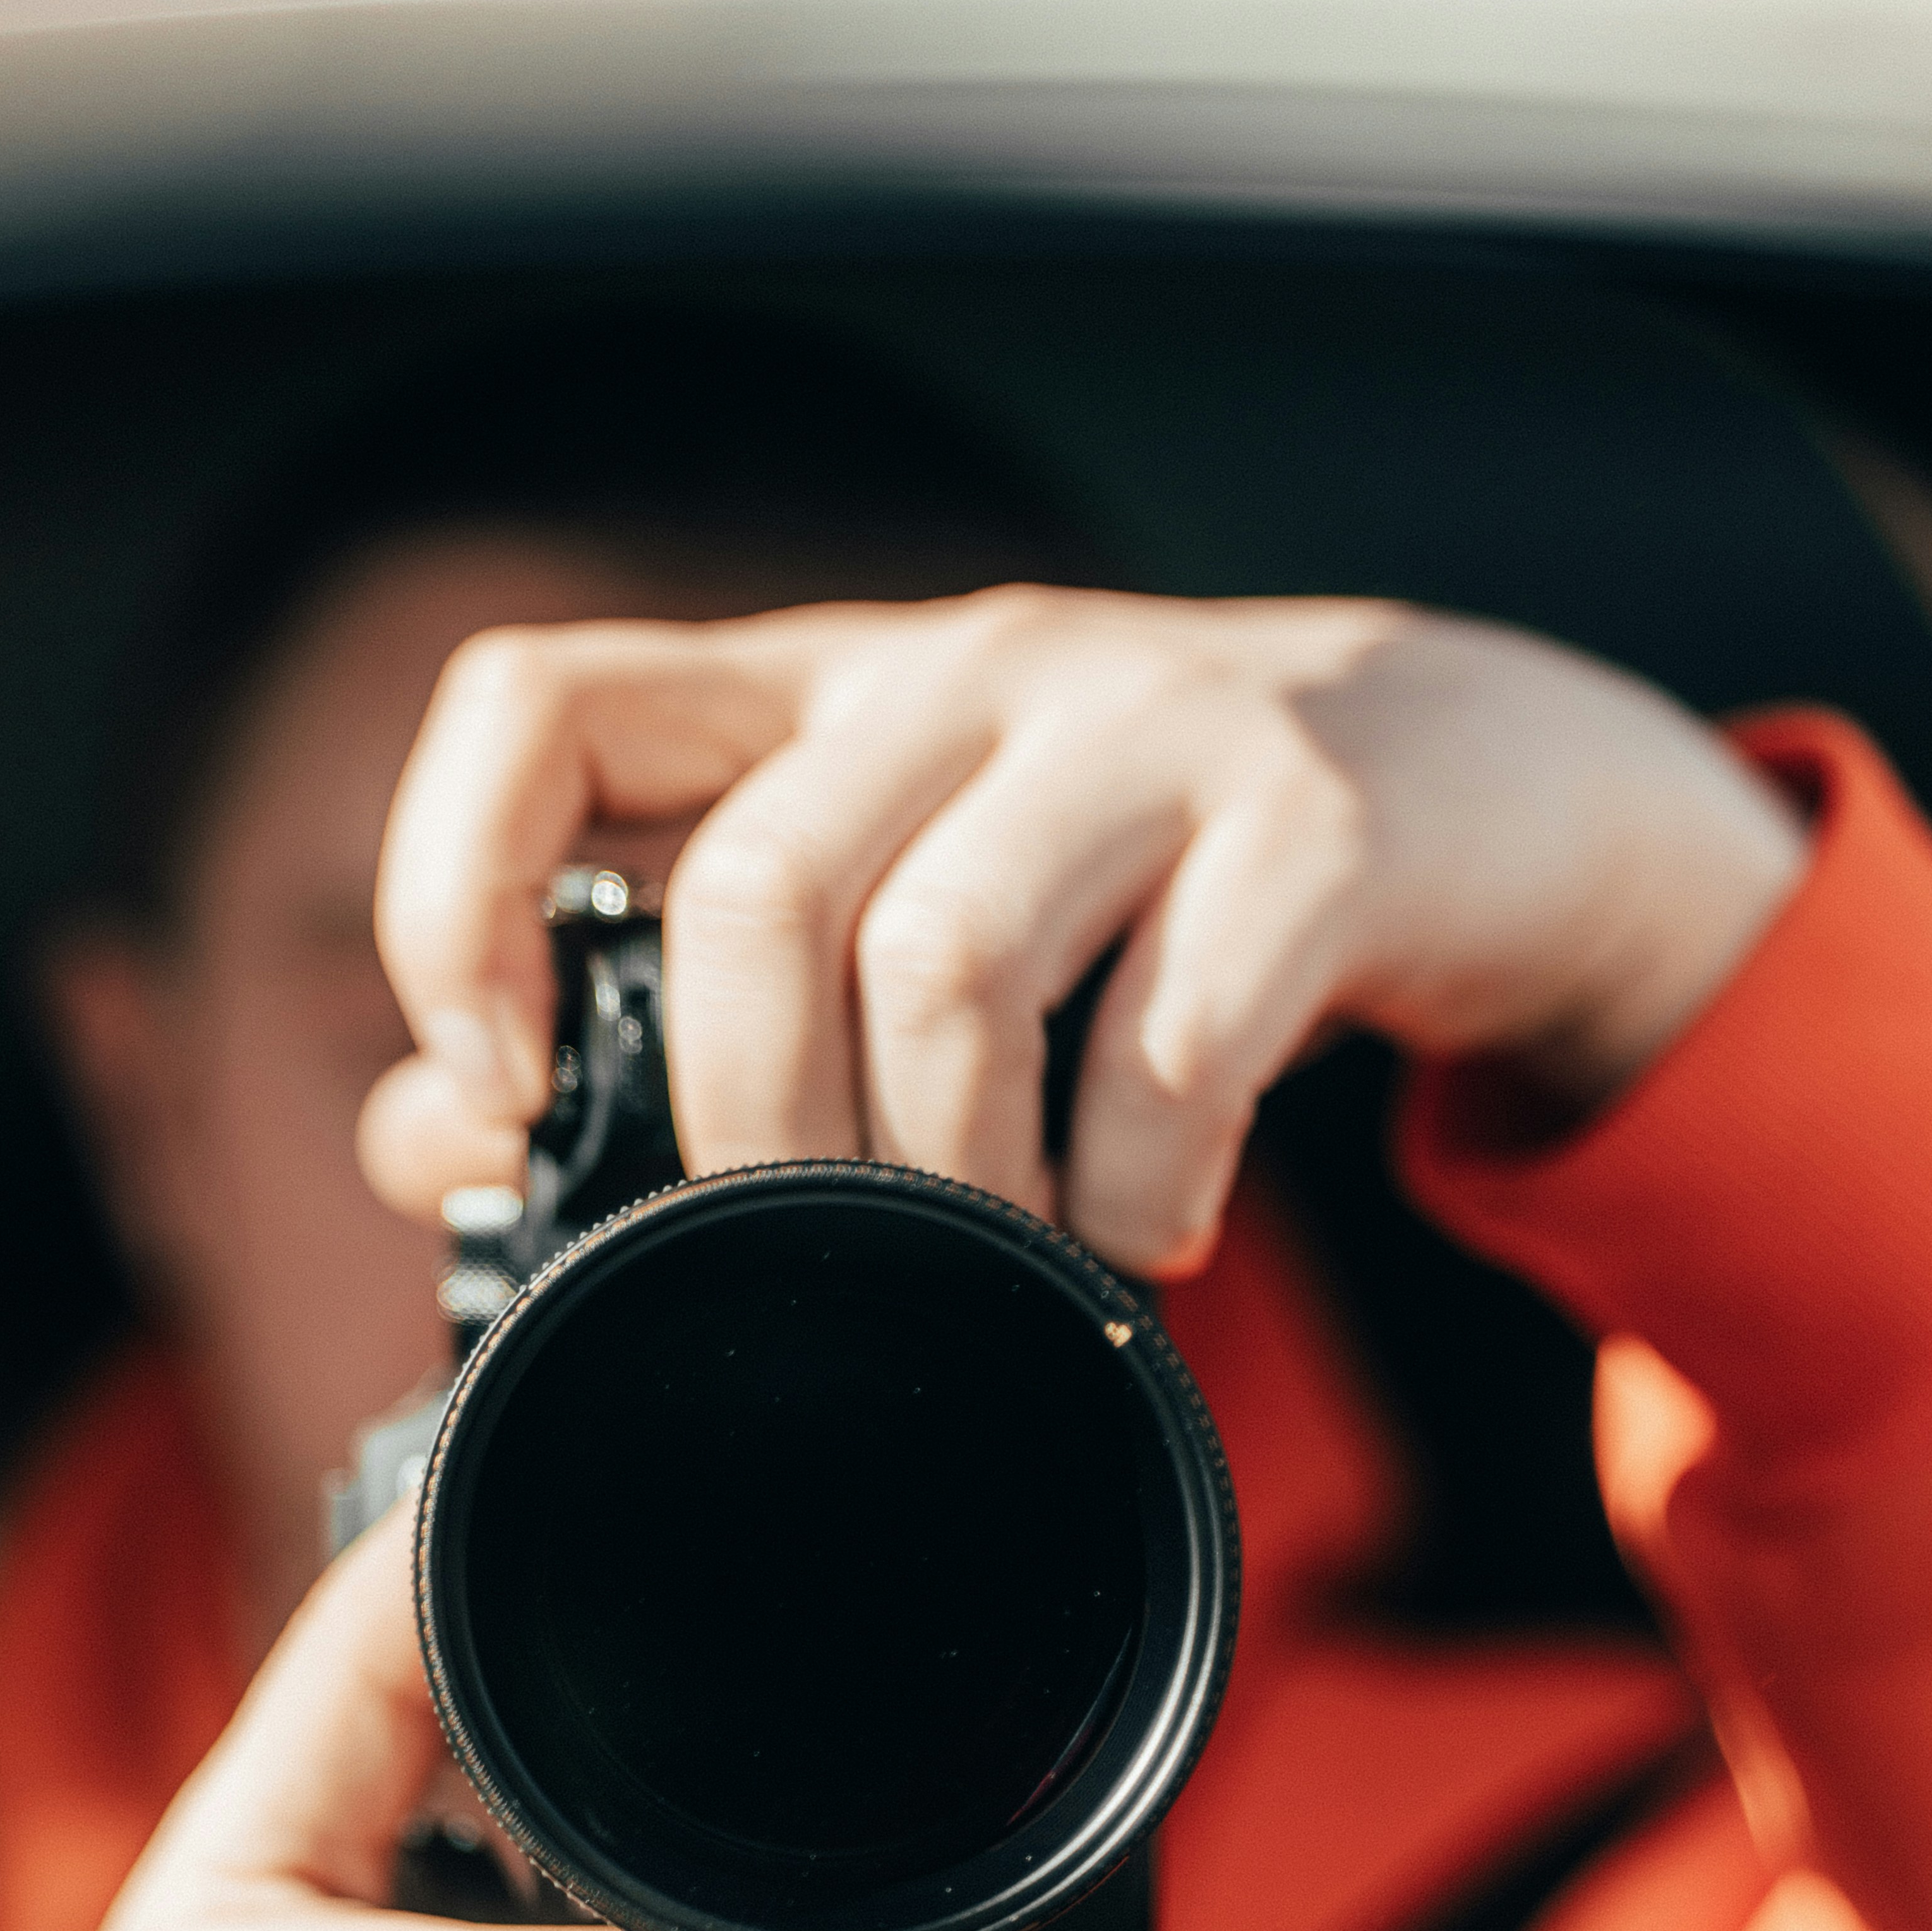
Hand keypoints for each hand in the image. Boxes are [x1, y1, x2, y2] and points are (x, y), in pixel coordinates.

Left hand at [363, 593, 1808, 1273]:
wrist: (1493, 784)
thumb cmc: (1153, 886)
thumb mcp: (909, 909)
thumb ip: (687, 1008)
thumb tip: (438, 1134)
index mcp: (821, 698)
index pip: (540, 706)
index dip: (459, 896)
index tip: (499, 1080)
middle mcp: (965, 675)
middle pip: (756, 890)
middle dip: (759, 1129)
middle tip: (825, 1253)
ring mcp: (1151, 726)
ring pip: (947, 962)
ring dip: (953, 1175)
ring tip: (1007, 1255)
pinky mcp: (1319, 819)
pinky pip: (1179, 1033)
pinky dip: (1142, 1185)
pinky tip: (1153, 1228)